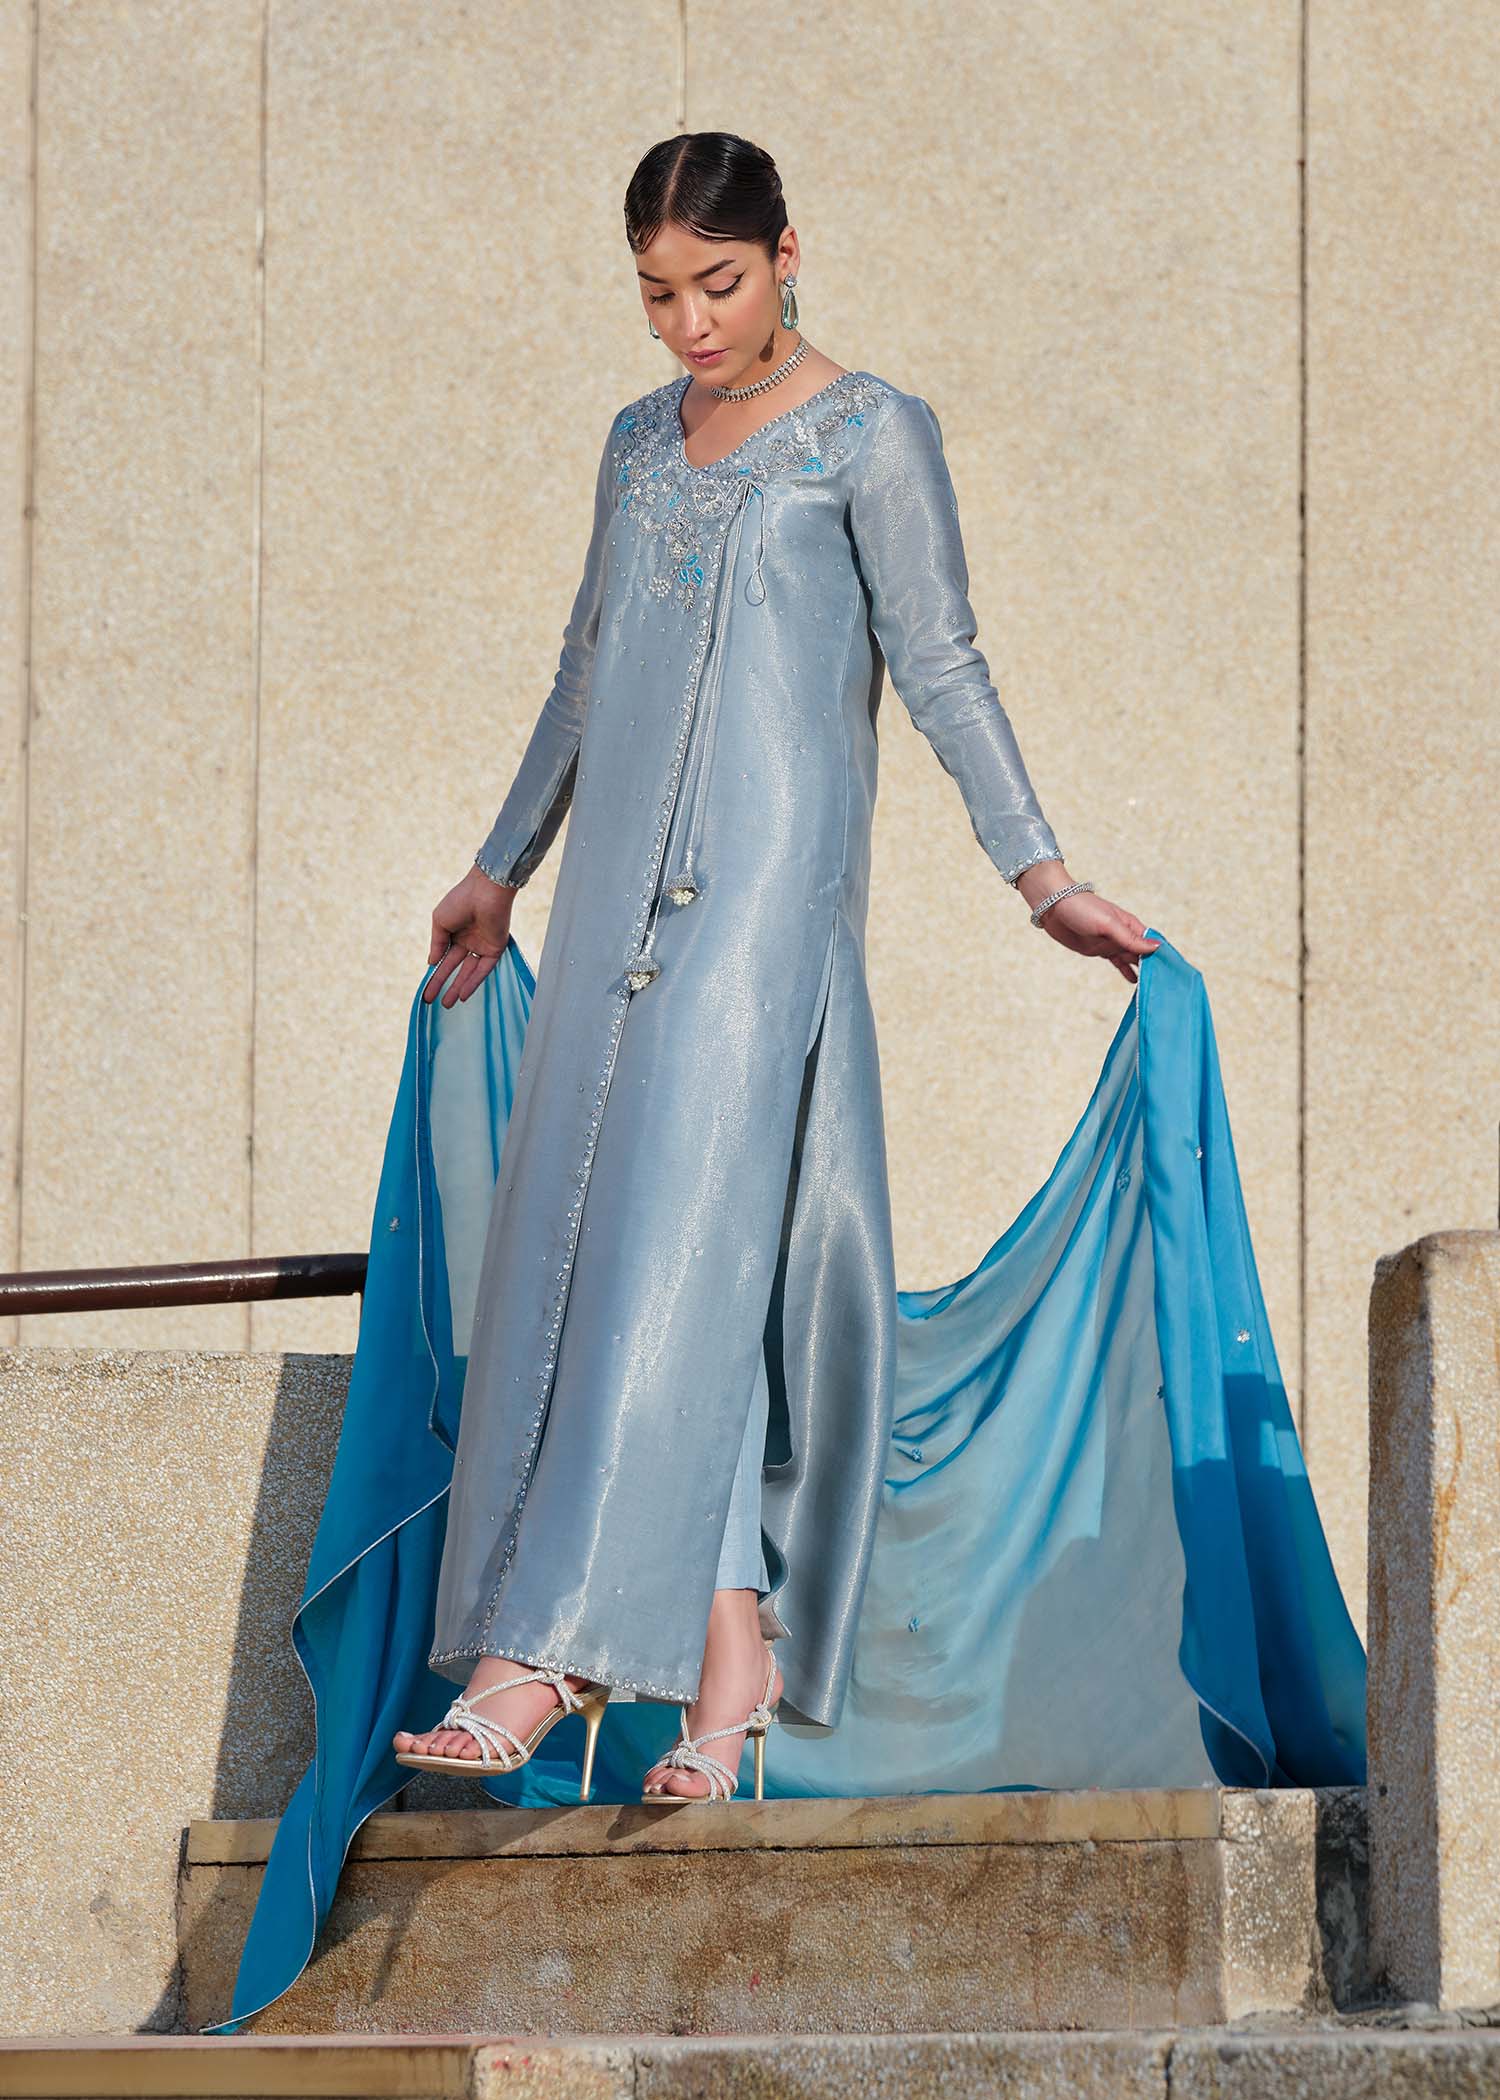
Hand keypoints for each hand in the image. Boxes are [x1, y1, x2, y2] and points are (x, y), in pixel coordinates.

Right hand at [424, 866, 515, 1006]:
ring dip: (458, 987)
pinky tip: (463, 995)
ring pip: (468, 972)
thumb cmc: (460, 901)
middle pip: (454, 968)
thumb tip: (431, 964)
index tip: (425, 988)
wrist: (485, 891)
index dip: (435, 973)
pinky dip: (473, 982)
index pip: (444, 957)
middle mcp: (469, 940)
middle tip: (431, 1000)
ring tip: (447, 1004)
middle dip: (443, 984)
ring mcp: (482, 946)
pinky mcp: (495, 949)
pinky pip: (483, 970)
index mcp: (454, 931)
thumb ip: (437, 944)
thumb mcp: (440, 922)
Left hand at [1016, 864, 1160, 984]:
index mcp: (1130, 925)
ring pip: (1131, 960)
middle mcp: (1123, 934)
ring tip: (1153, 987)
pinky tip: (1134, 982)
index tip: (1174, 971)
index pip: (1152, 942)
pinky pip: (1117, 963)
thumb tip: (1156, 948)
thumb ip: (1130, 939)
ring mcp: (1111, 943)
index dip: (1163, 955)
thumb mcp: (1108, 924)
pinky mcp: (1098, 950)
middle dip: (1154, 966)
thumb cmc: (1082, 908)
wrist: (1053, 906)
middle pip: (1143, 953)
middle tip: (1167, 986)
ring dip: (1141, 971)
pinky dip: (1125, 971)